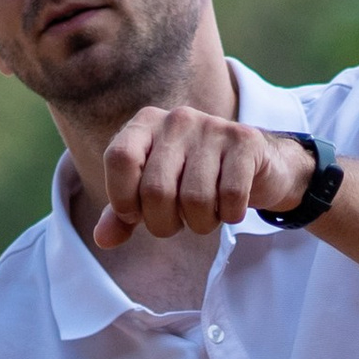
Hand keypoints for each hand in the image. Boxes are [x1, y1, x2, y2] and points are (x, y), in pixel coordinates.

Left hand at [91, 102, 311, 248]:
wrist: (257, 164)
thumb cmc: (194, 179)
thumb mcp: (153, 194)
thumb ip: (124, 214)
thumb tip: (102, 238)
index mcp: (145, 124)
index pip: (119, 159)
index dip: (123, 199)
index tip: (136, 214)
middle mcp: (177, 119)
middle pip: (156, 190)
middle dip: (164, 224)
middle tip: (177, 222)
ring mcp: (213, 127)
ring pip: (195, 199)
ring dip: (200, 223)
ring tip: (205, 214)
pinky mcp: (245, 142)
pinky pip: (230, 196)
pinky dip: (229, 215)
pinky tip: (230, 208)